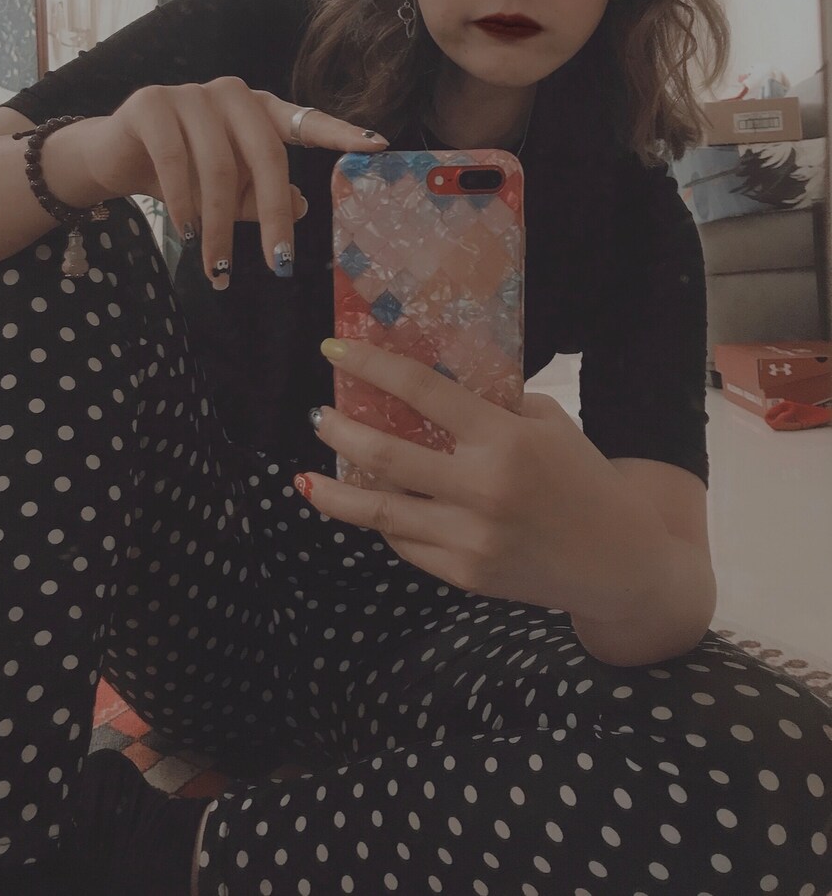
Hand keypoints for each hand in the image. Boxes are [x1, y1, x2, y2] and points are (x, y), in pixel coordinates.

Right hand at [80, 80, 386, 287]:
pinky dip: (185, 204)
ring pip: (219, 167)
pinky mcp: (151, 104)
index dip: (340, 133)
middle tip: (278, 264)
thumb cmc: (184, 176)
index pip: (305, 121)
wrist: (114, 158)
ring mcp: (190, 94)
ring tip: (218, 268)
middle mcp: (231, 94)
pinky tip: (186, 233)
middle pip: (266, 155)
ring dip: (220, 226)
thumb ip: (264, 197)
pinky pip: (176, 161)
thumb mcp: (230, 194)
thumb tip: (303, 208)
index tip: (377, 147)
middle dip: (273, 215)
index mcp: (258, 110)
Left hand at [297, 339, 671, 623]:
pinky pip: (406, 544)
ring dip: (336, 493)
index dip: (371, 365)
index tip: (334, 349)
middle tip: (319, 415)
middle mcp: (481, 488)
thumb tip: (430, 383)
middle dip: (340, 430)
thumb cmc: (583, 479)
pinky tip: (366, 508)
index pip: (421, 390)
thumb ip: (492, 405)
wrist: (618, 562)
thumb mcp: (548, 425)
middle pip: (385, 454)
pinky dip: (382, 523)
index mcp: (503, 438)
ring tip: (305, 479)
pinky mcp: (464, 575)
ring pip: (380, 511)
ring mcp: (469, 537)